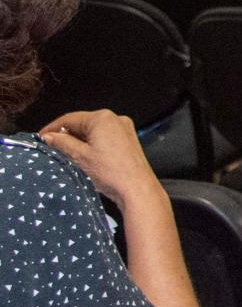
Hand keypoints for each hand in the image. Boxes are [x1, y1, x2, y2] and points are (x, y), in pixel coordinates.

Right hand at [39, 110, 161, 208]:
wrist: (137, 188)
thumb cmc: (110, 171)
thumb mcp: (79, 156)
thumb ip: (61, 143)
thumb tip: (48, 136)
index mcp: (102, 118)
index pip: (69, 119)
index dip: (52, 128)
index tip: (40, 137)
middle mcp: (115, 119)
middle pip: (82, 123)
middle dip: (66, 135)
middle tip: (51, 147)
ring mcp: (124, 129)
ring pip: (93, 131)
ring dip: (78, 141)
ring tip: (65, 154)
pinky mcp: (128, 140)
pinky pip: (104, 138)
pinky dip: (92, 144)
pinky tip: (83, 156)